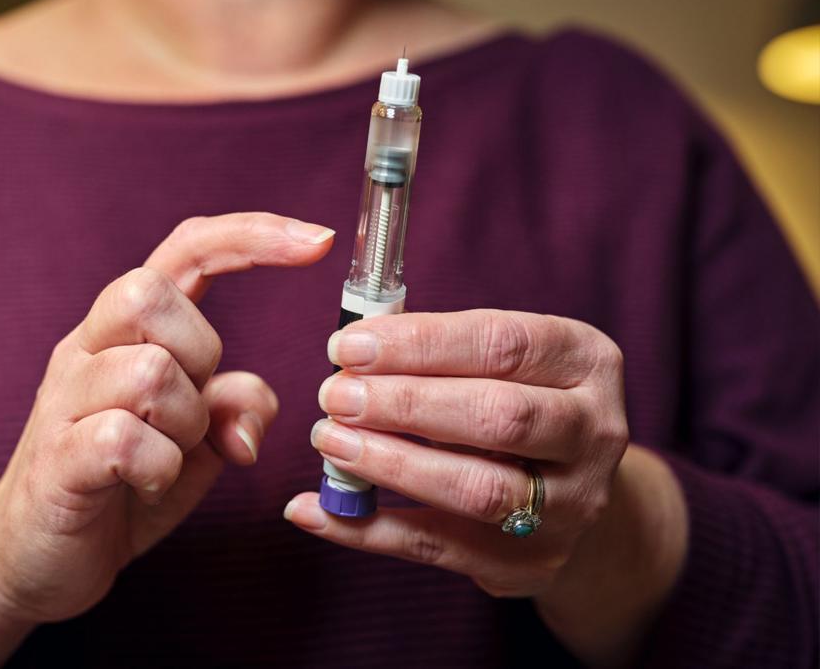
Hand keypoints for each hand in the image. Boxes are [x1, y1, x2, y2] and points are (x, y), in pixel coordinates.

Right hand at [0, 212, 334, 666]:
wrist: (32, 558)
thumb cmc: (119, 487)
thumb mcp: (197, 443)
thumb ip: (234, 408)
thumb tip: (251, 413)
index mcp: (123, 332)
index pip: (184, 251)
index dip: (252, 237)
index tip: (319, 242)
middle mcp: (85, 350)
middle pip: (147, 291)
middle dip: (198, 351)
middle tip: (191, 412)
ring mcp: (62, 401)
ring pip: (147, 370)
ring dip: (184, 423)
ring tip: (166, 459)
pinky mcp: (55, 460)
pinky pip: (124, 439)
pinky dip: (159, 467)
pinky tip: (146, 484)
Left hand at [284, 309, 686, 665]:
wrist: (572, 497)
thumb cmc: (516, 404)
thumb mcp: (504, 362)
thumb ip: (439, 350)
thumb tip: (348, 346)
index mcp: (586, 362)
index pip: (502, 344)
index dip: (420, 343)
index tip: (348, 345)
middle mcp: (594, 433)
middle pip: (497, 417)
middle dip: (404, 404)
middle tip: (334, 395)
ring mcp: (568, 506)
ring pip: (476, 488)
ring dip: (390, 464)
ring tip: (328, 441)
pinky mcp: (528, 562)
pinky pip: (435, 547)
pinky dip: (365, 529)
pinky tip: (312, 509)